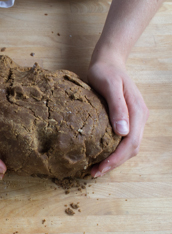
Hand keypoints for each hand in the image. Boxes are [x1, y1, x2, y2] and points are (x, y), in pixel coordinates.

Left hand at [87, 58, 148, 177]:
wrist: (108, 61)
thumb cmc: (105, 71)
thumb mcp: (109, 85)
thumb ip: (117, 107)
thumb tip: (123, 131)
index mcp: (137, 112)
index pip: (130, 143)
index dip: (116, 159)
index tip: (99, 168)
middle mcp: (139, 118)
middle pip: (131, 149)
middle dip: (114, 163)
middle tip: (93, 173)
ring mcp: (134, 119)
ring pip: (128, 146)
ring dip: (114, 159)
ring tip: (95, 168)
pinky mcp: (127, 119)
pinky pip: (123, 140)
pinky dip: (113, 150)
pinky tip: (99, 154)